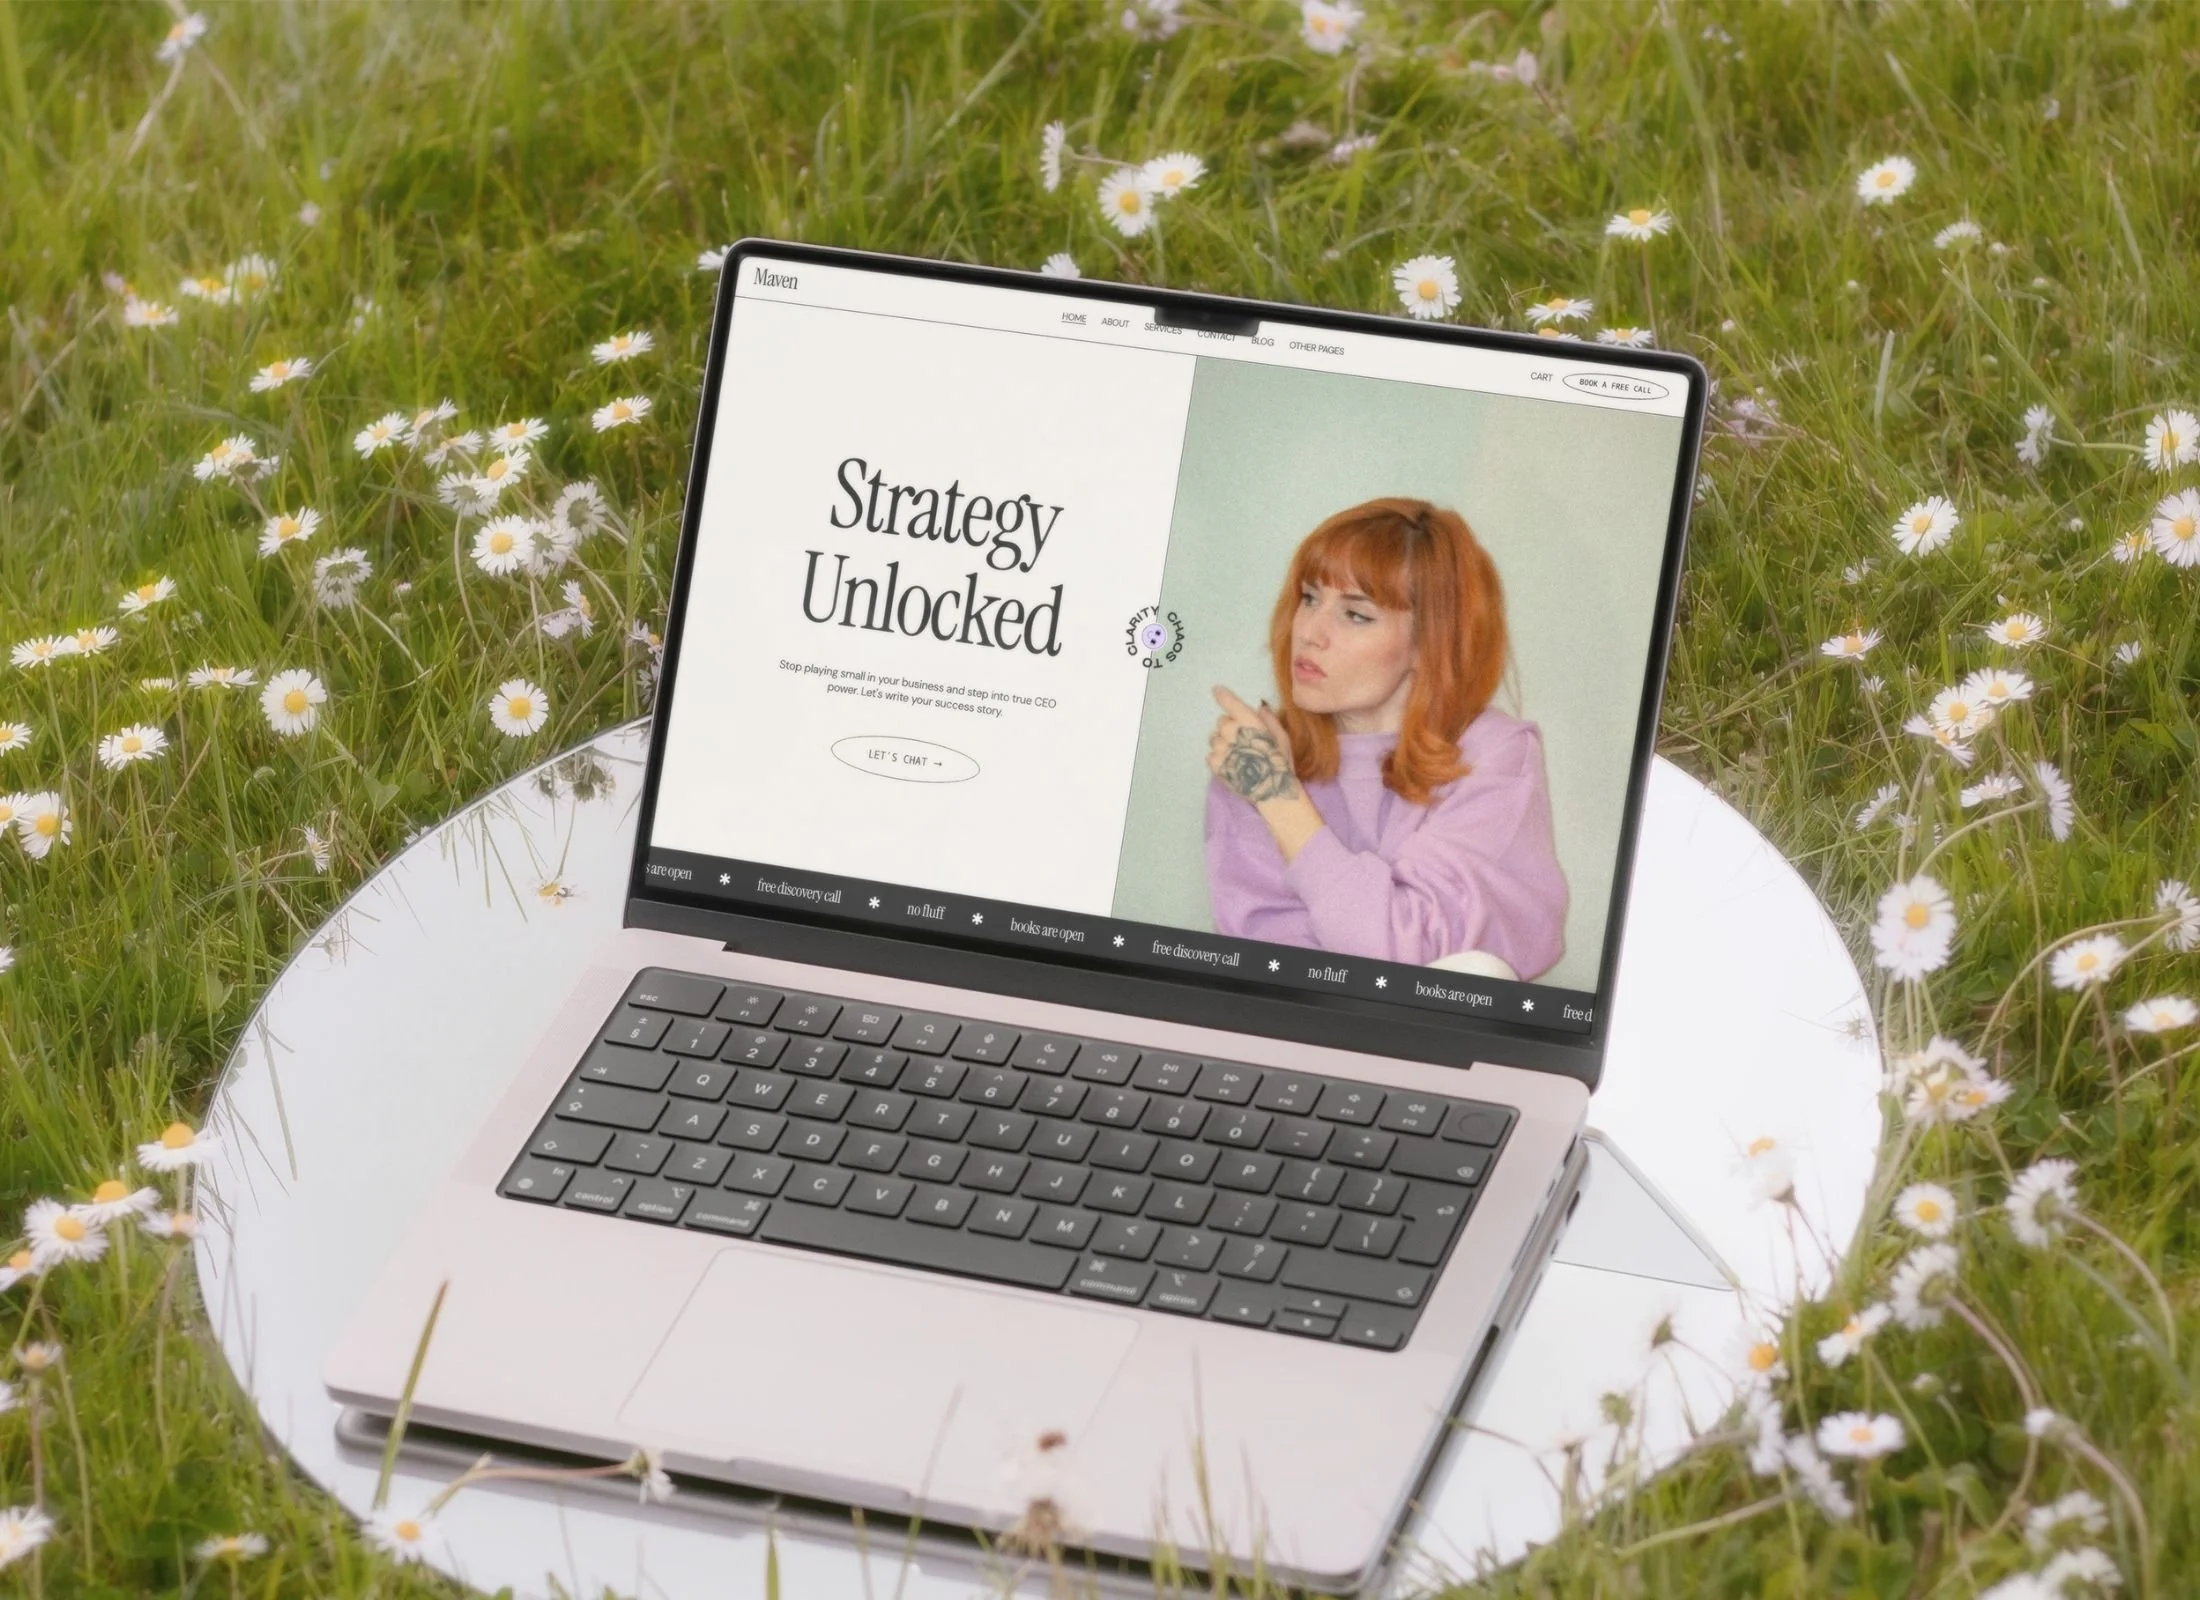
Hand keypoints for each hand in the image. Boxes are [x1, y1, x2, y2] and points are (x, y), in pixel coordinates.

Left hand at [1207, 687, 1301, 803]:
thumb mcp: (1281, 738)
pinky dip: (1218, 758)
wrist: (1271, 791)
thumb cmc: (1280, 763)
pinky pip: (1210, 754)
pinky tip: (1232, 765)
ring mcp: (1221, 748)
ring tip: (1236, 755)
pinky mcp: (1214, 764)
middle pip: (1221, 721)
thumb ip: (1268, 720)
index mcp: (1248, 721)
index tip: (1217, 691)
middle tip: (1242, 740)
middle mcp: (1231, 731)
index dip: (1223, 696)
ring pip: (1214, 738)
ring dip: (1222, 743)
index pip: (1229, 702)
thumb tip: (1260, 707)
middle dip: (1230, 727)